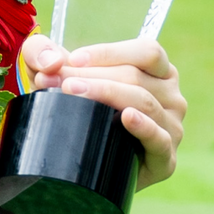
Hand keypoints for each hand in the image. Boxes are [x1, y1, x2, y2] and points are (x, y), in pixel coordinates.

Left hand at [20, 32, 187, 186]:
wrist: (80, 162)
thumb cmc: (74, 106)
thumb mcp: (54, 73)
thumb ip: (42, 53)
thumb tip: (51, 60)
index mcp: (159, 71)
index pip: (146, 52)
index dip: (109, 53)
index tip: (70, 60)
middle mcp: (171, 97)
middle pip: (135, 77)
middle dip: (90, 76)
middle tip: (53, 81)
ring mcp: (171, 127)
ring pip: (143, 102)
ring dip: (105, 94)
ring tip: (70, 93)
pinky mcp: (165, 159)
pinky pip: (159, 139)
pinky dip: (144, 126)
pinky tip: (127, 118)